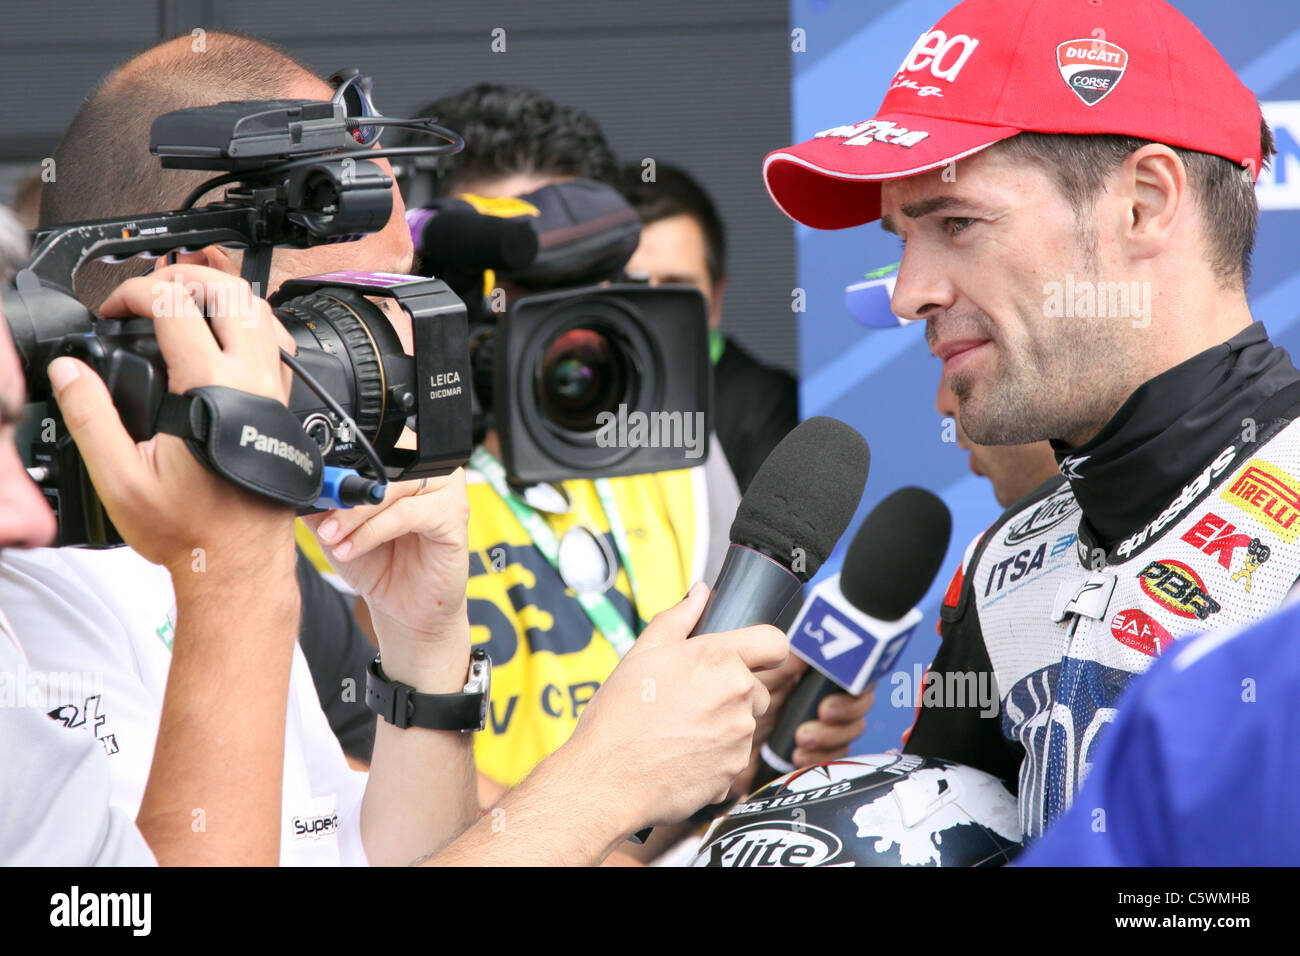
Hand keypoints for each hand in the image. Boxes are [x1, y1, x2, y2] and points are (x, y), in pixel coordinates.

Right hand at [47, 265, 296, 575]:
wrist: (239, 562)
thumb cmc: (192, 529)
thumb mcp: (121, 478)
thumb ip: (90, 417)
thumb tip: (70, 371)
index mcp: (214, 392)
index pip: (177, 307)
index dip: (136, 293)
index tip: (112, 310)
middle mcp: (255, 383)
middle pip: (231, 292)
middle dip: (184, 275)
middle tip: (148, 289)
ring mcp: (276, 391)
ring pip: (260, 312)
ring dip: (218, 294)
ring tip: (177, 303)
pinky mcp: (284, 404)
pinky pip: (273, 343)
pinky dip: (244, 323)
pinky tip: (216, 336)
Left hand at [301, 469, 470, 684]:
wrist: (404, 607)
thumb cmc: (379, 563)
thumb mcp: (339, 528)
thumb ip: (324, 502)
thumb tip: (304, 482)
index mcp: (406, 463)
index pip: (373, 449)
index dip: (339, 468)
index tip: (312, 491)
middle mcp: (432, 470)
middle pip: (383, 467)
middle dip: (345, 495)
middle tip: (322, 523)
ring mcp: (448, 491)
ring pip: (393, 489)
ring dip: (356, 517)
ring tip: (335, 540)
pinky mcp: (455, 517)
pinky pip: (407, 514)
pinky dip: (373, 532)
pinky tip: (352, 550)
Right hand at [560, 582, 787, 830]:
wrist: (606, 778)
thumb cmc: (618, 716)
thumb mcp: (641, 653)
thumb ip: (678, 618)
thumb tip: (699, 593)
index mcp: (718, 659)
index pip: (774, 642)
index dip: (764, 648)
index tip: (751, 656)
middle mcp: (737, 696)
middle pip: (757, 687)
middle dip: (732, 691)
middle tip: (689, 700)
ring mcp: (739, 737)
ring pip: (744, 723)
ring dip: (722, 725)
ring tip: (678, 730)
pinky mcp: (735, 772)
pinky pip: (733, 757)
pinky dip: (714, 756)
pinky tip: (680, 755)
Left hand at [732, 656, 874, 797]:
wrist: (710, 745)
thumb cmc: (720, 701)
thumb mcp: (743, 670)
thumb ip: (772, 655)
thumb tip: (803, 651)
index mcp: (805, 671)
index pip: (847, 669)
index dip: (849, 679)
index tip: (827, 690)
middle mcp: (818, 696)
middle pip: (857, 699)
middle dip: (845, 708)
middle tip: (823, 713)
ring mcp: (819, 725)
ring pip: (851, 728)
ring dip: (832, 734)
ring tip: (802, 738)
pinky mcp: (814, 753)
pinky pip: (837, 757)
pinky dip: (822, 756)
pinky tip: (798, 756)